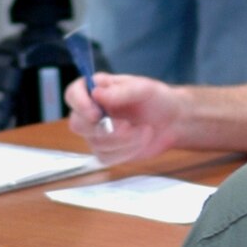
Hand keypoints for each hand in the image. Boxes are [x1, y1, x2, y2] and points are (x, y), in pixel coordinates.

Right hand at [65, 72, 183, 162]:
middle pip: (77, 123)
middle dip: (104, 129)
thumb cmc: (157, 98)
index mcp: (98, 89)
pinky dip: (126, 152)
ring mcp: (98, 133)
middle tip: (127, 126)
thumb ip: (120, 91)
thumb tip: (96, 94)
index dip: (79, 104)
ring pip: (94, 143)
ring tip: (144, 131)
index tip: (96, 113)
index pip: (72, 94)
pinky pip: (105, 157)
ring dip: (122, 141)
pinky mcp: (107, 151)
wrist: (173, 121)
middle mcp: (93, 110)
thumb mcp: (143, 88)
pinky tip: (140, 141)